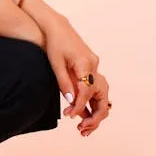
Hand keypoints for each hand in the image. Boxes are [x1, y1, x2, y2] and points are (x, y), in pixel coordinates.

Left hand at [42, 16, 110, 135]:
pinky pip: (94, 86)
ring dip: (93, 109)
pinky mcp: (91, 65)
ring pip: (100, 92)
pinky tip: (82, 111)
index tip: (70, 116)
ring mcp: (94, 64)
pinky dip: (90, 99)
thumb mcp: (55, 64)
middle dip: (94, 114)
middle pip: (100, 95)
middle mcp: (93, 64)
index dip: (79, 106)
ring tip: (82, 125)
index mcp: (84, 63)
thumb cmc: (54, 43)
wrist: (57, 26)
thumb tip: (71, 102)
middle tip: (81, 129)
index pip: (86, 91)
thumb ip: (64, 83)